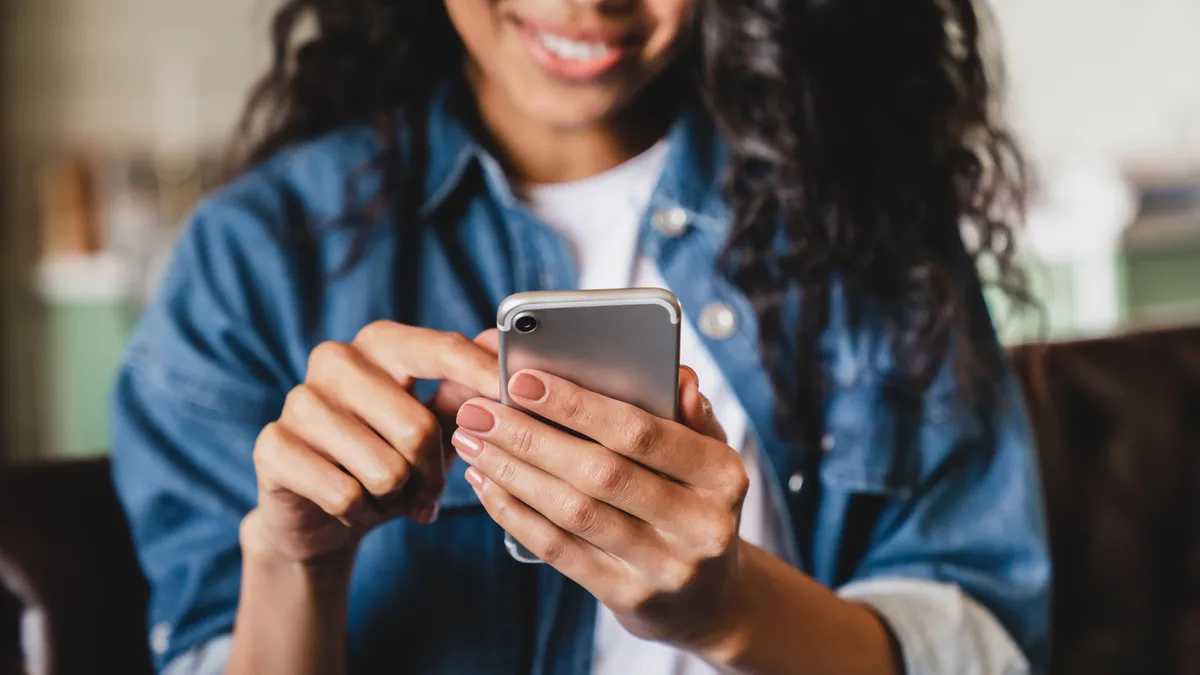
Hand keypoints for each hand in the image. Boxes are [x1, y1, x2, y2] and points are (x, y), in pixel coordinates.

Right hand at [244, 323, 499, 564]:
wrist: (319, 514)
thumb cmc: (387, 458)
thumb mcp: (434, 426)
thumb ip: (465, 391)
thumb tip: (500, 348)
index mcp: (381, 343)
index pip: (441, 349)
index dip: (482, 376)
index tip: (516, 396)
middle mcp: (336, 359)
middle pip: (417, 427)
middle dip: (432, 474)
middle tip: (427, 491)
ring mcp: (299, 400)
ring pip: (384, 469)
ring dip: (395, 498)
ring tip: (384, 495)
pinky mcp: (273, 445)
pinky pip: (345, 494)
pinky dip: (361, 513)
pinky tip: (352, 507)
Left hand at [450, 367, 749, 650]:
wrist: (711, 599)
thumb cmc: (695, 503)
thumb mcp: (708, 457)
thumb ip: (689, 415)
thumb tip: (677, 376)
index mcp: (723, 475)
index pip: (643, 433)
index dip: (578, 405)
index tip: (522, 380)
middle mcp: (701, 524)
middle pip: (600, 473)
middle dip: (530, 437)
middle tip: (479, 411)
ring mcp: (665, 567)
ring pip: (574, 513)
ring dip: (513, 473)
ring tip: (472, 442)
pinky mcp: (629, 598)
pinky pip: (560, 550)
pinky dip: (516, 514)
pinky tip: (487, 485)